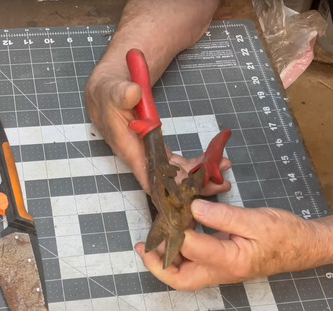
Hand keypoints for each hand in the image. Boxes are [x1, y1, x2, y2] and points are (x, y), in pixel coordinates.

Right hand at [85, 65, 231, 192]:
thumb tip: (133, 93)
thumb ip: (122, 93)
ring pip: (176, 174)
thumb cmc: (109, 95)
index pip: (147, 175)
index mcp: (129, 147)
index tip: (188, 197)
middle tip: (219, 182)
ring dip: (200, 176)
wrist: (108, 94)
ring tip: (224, 171)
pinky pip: (178, 163)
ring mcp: (151, 155)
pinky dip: (196, 165)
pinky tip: (214, 161)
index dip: (167, 188)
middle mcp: (141, 157)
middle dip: (193, 185)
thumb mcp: (113, 91)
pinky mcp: (158, 150)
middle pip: (167, 180)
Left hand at [136, 199, 321, 289]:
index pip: (193, 249)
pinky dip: (180, 251)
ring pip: (184, 274)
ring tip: (153, 237)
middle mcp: (221, 272)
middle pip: (180, 279)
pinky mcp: (221, 265)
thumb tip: (193, 207)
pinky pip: (194, 263)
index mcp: (231, 261)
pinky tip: (176, 230)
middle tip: (143, 245)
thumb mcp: (256, 219)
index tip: (171, 210)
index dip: (176, 231)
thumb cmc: (284, 233)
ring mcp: (220, 271)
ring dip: (166, 259)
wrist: (304, 246)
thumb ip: (224, 216)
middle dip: (158, 264)